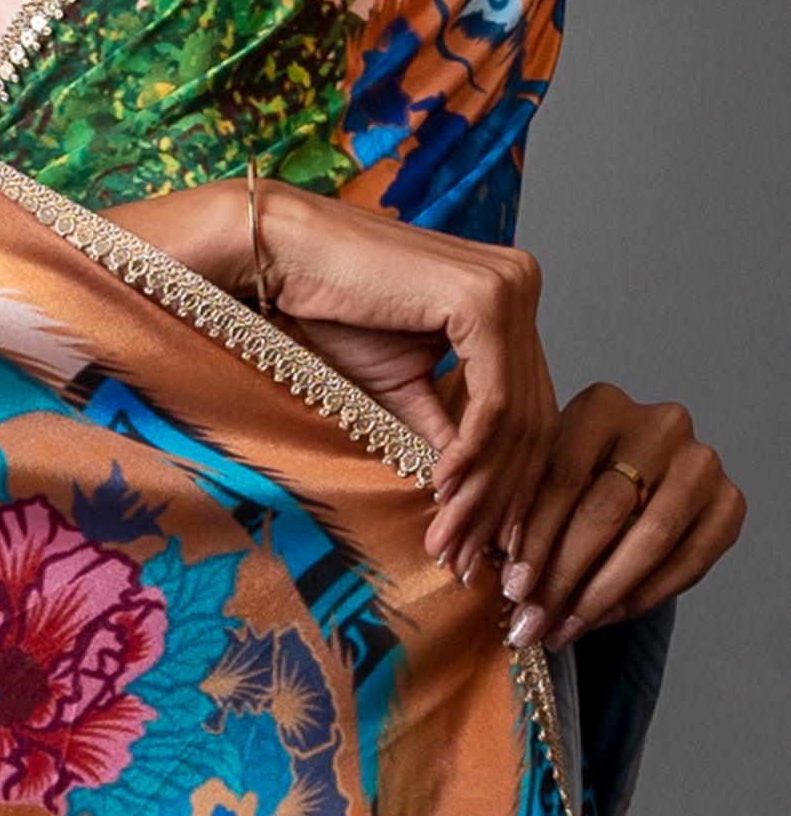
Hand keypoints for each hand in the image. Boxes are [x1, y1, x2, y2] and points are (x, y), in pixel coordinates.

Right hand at [98, 175, 560, 579]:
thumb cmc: (331, 311)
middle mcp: (522, 283)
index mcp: (508, 297)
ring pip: (517, 416)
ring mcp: (511, 287)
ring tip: (452, 542)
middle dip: (500, 499)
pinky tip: (443, 493)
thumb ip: (446, 431)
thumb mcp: (401, 386)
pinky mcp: (486, 300)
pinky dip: (472, 455)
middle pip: (532, 415)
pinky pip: (494, 400)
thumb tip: (478, 503)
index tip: (485, 543)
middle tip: (470, 558)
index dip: (510, 482)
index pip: (528, 404)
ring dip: (484, 491)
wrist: (283, 256)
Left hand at [493, 380, 747, 648]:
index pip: (563, 475)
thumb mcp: (546, 471)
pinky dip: (639, 598)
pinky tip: (601, 619)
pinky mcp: (729, 504)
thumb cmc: (580, 474)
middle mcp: (661, 425)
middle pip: (606, 510)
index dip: (535, 536)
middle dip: (563, 575)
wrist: (645, 472)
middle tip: (532, 619)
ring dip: (599, 595)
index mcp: (604, 404)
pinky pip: (686, 564)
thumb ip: (524, 508)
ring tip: (560, 630)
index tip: (512, 587)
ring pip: (648, 540)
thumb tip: (490, 567)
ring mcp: (701, 464)